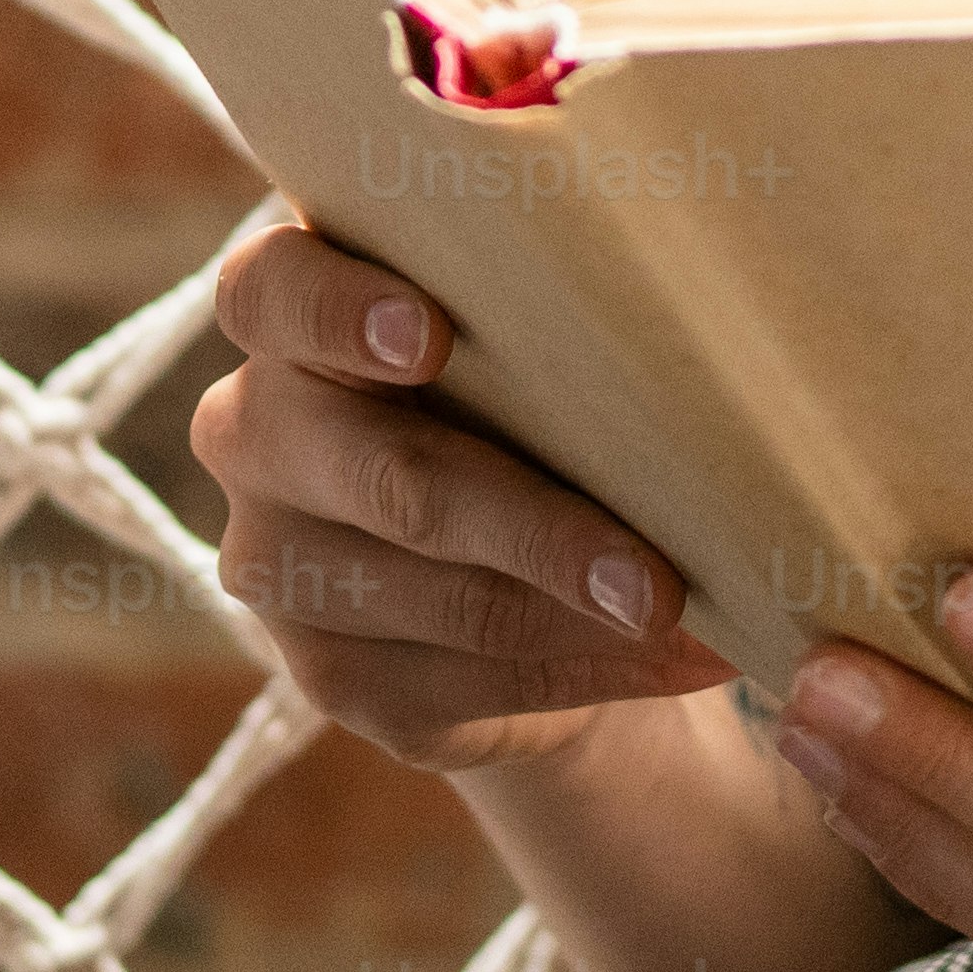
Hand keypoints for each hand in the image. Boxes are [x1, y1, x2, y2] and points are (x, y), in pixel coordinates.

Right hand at [185, 225, 734, 776]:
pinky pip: (468, 680)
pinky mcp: (328, 673)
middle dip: (534, 529)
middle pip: (388, 479)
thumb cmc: (528, 385)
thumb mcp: (528, 331)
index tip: (428, 336)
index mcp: (286, 311)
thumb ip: (558, 319)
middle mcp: (254, 432)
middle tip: (655, 579)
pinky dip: (591, 669)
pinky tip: (678, 658)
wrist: (511, 547)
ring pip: (444, 599)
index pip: (270, 291)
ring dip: (584, 619)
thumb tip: (717, 361)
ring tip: (698, 621)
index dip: (339, 311)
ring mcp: (276, 563)